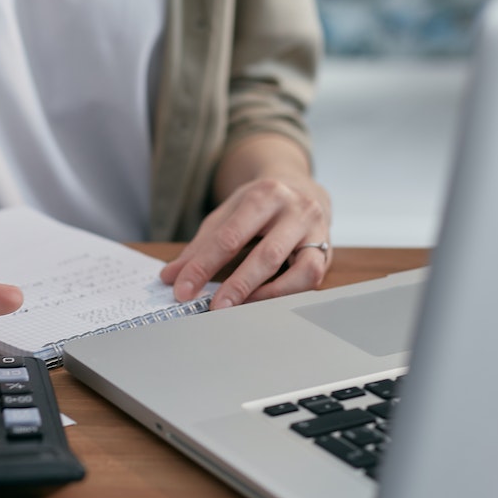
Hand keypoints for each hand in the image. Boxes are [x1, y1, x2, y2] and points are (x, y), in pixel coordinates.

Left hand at [160, 173, 331, 309]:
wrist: (300, 187)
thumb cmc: (258, 205)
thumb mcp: (226, 215)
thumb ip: (199, 247)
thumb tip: (170, 276)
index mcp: (262, 195)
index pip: (228, 238)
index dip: (202, 267)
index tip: (182, 290)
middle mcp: (294, 210)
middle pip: (265, 254)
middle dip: (236, 286)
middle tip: (212, 308)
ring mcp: (315, 230)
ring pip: (297, 270)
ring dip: (266, 294)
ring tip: (239, 310)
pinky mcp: (327, 249)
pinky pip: (311, 277)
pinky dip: (287, 293)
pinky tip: (263, 301)